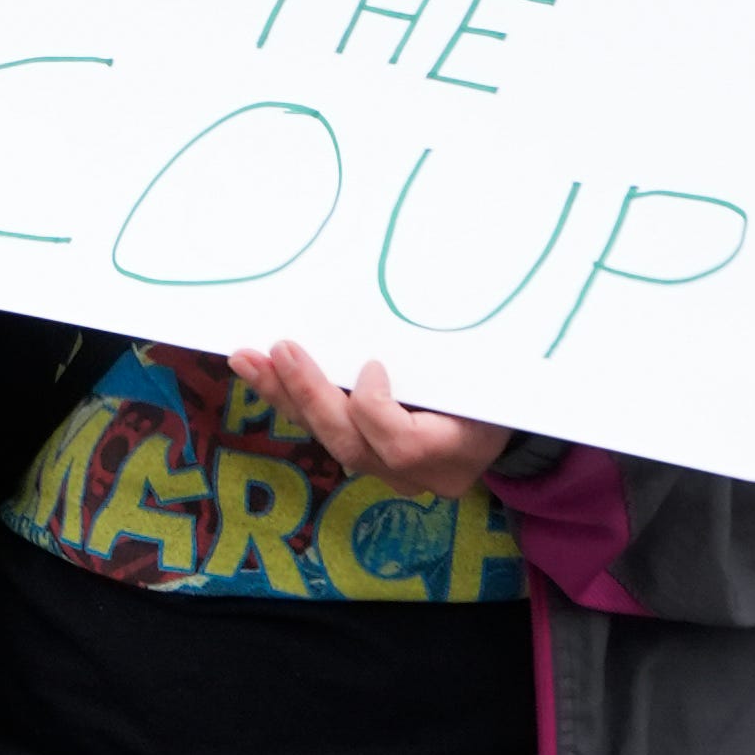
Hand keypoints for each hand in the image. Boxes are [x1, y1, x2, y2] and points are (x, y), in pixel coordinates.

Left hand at [232, 340, 505, 498]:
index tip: (371, 365)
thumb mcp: (489, 363)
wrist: (507, 417)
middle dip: (312, 397)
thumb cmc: (499, 378)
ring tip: (248, 358)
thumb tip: (424, 279)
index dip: (376, 409)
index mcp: (459, 448)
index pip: (404, 446)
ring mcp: (394, 475)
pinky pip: (327, 433)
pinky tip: (261, 370)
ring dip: (286, 396)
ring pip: (331, 441)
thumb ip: (451, 344)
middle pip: (354, 446)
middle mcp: (424, 474)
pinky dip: (293, 400)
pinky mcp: (371, 460)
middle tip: (281, 350)